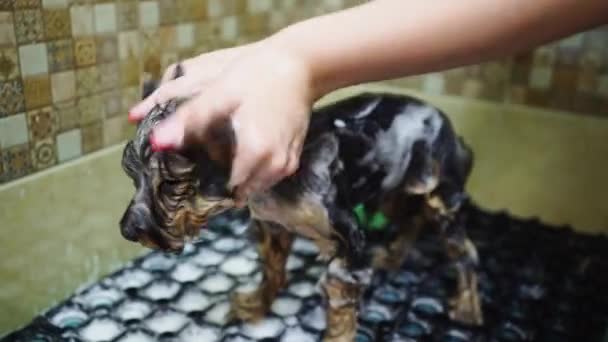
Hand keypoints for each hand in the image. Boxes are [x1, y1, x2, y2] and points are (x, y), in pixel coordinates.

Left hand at [128, 40, 314, 203]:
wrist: (301, 66)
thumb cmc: (258, 76)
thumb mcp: (219, 94)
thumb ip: (187, 120)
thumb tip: (155, 144)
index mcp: (255, 153)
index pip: (224, 189)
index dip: (205, 182)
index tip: (195, 168)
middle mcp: (274, 167)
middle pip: (238, 190)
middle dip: (221, 180)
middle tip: (209, 155)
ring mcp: (286, 166)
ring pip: (253, 186)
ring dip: (238, 176)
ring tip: (225, 149)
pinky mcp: (293, 160)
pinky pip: (266, 177)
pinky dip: (253, 170)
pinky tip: (244, 147)